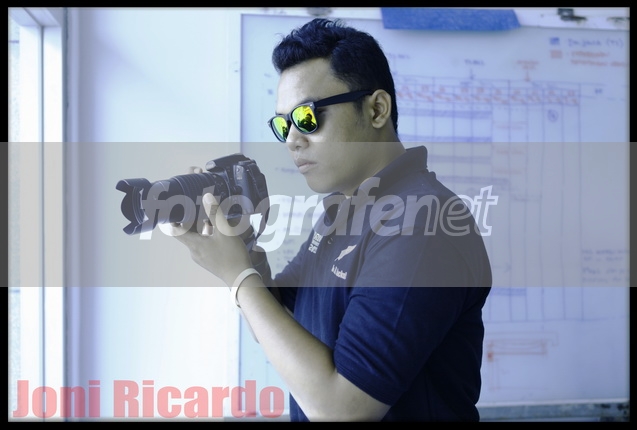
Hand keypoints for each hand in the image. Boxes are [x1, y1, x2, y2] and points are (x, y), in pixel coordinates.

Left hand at [168, 167, 252, 286]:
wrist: (241, 278)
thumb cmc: (231, 255)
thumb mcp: (225, 231)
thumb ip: (215, 213)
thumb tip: (206, 196)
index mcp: (194, 244)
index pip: (176, 231)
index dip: (173, 219)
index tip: (174, 209)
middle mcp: (194, 252)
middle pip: (187, 233)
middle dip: (191, 220)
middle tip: (196, 207)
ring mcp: (202, 257)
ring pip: (197, 238)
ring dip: (202, 227)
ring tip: (212, 217)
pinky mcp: (210, 260)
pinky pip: (204, 245)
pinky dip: (208, 236)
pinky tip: (219, 231)